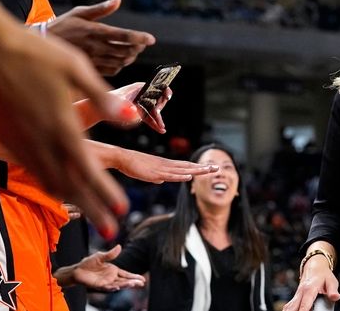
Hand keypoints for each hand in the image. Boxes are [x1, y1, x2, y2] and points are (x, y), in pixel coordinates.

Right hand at [0, 0, 131, 238]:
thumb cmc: (36, 54)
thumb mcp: (76, 70)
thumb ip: (105, 100)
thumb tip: (134, 121)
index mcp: (62, 126)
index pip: (88, 170)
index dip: (105, 194)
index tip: (121, 212)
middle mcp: (42, 140)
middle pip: (71, 185)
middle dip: (93, 209)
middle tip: (110, 231)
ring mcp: (23, 142)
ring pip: (50, 180)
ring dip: (74, 199)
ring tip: (90, 212)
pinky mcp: (12, 137)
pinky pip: (35, 169)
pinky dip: (52, 183)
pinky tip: (60, 185)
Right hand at [49, 0, 155, 75]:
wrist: (43, 43)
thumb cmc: (63, 25)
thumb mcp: (80, 13)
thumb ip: (101, 8)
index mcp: (94, 31)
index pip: (123, 35)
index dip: (140, 38)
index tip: (151, 39)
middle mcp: (95, 47)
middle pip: (125, 51)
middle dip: (138, 48)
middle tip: (142, 44)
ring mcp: (93, 60)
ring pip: (120, 62)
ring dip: (130, 57)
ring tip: (132, 50)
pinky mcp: (90, 69)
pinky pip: (112, 70)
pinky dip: (120, 66)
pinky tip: (119, 59)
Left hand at [56, 245, 145, 290]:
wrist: (77, 270)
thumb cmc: (88, 263)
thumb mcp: (100, 256)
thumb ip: (110, 254)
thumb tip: (119, 246)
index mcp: (114, 270)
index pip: (127, 275)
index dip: (134, 277)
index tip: (143, 279)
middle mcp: (111, 278)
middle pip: (125, 281)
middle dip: (134, 282)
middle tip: (142, 283)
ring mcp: (106, 282)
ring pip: (118, 285)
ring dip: (126, 285)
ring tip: (134, 284)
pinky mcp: (99, 286)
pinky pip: (107, 288)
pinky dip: (113, 288)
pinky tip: (118, 287)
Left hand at [76, 82, 171, 132]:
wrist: (99, 110)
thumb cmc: (107, 102)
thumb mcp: (118, 103)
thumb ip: (127, 108)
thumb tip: (137, 115)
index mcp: (138, 87)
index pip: (155, 86)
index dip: (163, 90)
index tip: (167, 96)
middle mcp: (142, 94)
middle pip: (157, 100)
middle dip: (159, 108)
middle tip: (157, 114)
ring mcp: (141, 103)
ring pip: (154, 111)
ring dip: (158, 119)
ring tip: (161, 128)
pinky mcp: (139, 112)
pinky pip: (149, 118)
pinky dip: (154, 123)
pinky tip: (160, 129)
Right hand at [88, 140, 217, 182]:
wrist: (121, 158)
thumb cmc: (133, 165)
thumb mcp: (148, 174)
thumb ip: (156, 176)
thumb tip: (161, 181)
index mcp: (166, 165)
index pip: (186, 166)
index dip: (198, 167)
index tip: (210, 167)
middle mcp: (167, 165)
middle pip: (188, 167)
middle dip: (203, 168)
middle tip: (217, 167)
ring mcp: (162, 169)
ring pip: (183, 170)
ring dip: (197, 171)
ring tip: (209, 171)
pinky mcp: (154, 173)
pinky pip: (170, 175)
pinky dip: (180, 176)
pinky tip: (189, 177)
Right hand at [283, 256, 339, 310]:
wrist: (315, 266)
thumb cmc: (323, 275)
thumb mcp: (331, 281)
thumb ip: (332, 290)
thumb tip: (336, 297)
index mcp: (309, 289)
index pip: (304, 305)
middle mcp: (300, 292)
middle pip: (292, 307)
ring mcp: (296, 295)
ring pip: (288, 307)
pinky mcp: (295, 297)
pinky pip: (289, 306)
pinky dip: (290, 310)